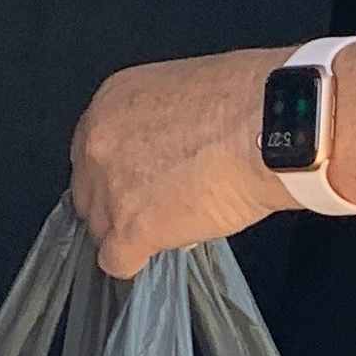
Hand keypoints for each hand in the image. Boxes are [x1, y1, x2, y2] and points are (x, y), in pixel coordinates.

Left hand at [70, 48, 290, 277]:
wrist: (267, 126)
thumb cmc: (245, 101)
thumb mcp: (184, 93)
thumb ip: (157, 126)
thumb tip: (164, 156)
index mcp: (110, 104)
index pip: (90, 152)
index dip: (116, 172)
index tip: (137, 181)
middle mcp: (98, 144)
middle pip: (89, 192)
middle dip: (118, 203)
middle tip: (156, 206)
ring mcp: (111, 189)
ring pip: (100, 229)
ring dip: (129, 233)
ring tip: (170, 227)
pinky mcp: (131, 228)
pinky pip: (116, 261)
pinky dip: (135, 262)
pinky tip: (158, 251)